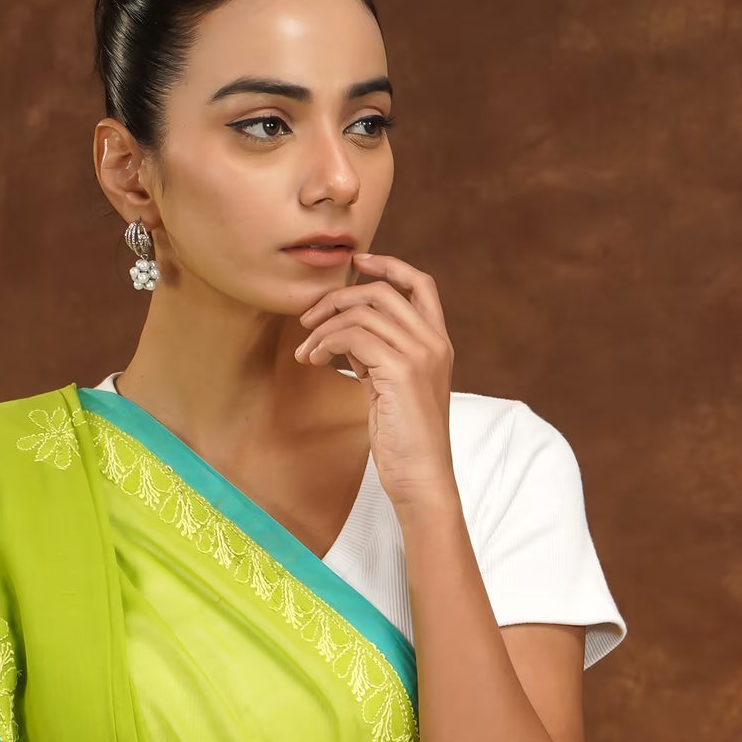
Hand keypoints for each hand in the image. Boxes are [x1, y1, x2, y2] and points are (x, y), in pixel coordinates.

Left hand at [294, 253, 456, 520]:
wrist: (421, 479)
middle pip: (381, 291)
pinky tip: (313, 360)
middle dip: (338, 298)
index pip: (420, 284)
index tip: (358, 262)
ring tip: (305, 351)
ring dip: (324, 327)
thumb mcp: (391, 390)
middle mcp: (434, 342)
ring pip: (363, 312)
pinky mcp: (401, 371)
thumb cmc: (405, 442)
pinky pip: (354, 336)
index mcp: (437, 343)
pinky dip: (326, 342)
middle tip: (307, 319)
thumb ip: (378, 357)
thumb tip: (347, 335)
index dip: (389, 265)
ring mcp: (420, 354)